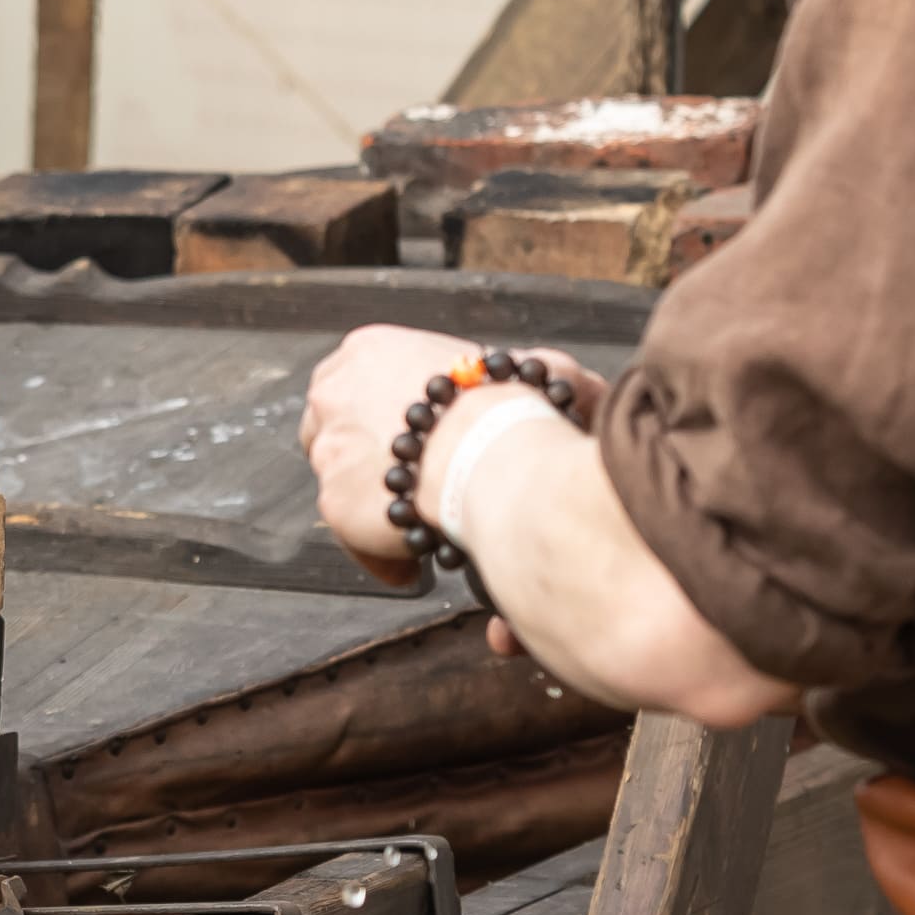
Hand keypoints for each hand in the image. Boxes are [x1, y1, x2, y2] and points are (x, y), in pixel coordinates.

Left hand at [301, 327, 608, 628]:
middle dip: (372, 461)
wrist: (486, 449)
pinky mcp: (333, 502)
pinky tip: (414, 563)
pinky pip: (355, 537)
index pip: (359, 385)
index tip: (416, 445)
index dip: (388, 419)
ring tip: (422, 526)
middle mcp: (332, 394)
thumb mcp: (519, 370)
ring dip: (382, 505)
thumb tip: (585, 391)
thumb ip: (536, 374)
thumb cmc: (508, 408)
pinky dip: (383, 552)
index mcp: (366, 351)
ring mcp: (329, 449)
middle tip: (415, 485)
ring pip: (346, 485)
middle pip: (339, 432)